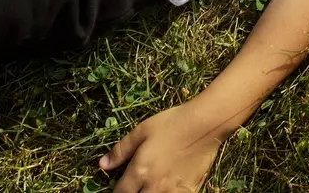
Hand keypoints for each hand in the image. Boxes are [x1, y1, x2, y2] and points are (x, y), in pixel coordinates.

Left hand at [99, 101, 232, 192]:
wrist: (206, 123)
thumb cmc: (172, 123)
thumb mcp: (142, 131)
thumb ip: (121, 150)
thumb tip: (102, 165)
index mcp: (139, 172)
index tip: (119, 189)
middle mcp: (154, 186)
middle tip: (136, 187)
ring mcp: (172, 191)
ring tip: (150, 188)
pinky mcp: (188, 191)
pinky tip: (167, 188)